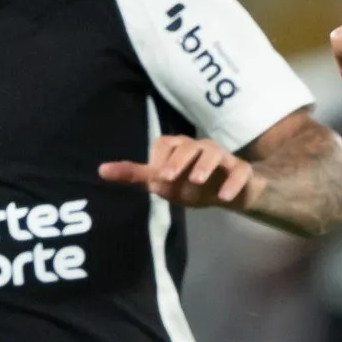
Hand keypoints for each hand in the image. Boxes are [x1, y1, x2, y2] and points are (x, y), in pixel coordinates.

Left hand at [101, 134, 266, 211]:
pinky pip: (239, 172)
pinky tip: (224, 197)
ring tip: (197, 182)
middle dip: (179, 161)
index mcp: (180, 147)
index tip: (156, 174)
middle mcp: (201, 147)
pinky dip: (233, 183)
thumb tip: (101, 170)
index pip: (166, 144)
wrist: (230, 192)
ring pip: (214, 154)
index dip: (160, 158)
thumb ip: (135, 175)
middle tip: (168, 178)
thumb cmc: (191, 183)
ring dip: (205, 166)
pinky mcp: (240, 171)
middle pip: (190, 146)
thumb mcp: (163, 181)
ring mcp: (222, 158)